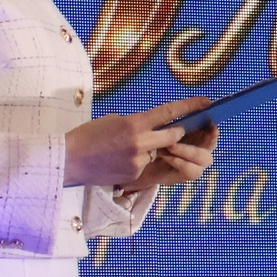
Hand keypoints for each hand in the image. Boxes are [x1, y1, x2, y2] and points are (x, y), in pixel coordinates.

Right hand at [64, 95, 217, 192]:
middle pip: (173, 135)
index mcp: (135, 123)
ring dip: (149, 149)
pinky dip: (137, 162)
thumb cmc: (88, 136)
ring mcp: (139, 160)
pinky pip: (145, 164)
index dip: (190, 106)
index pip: (169, 112)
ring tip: (122, 149)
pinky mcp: (135, 174)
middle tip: (175, 129)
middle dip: (176, 132)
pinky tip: (117, 161)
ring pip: (157, 152)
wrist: (69, 159)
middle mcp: (141, 141)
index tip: (206, 102)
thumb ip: (137, 123)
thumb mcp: (114, 120)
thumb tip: (153, 127)